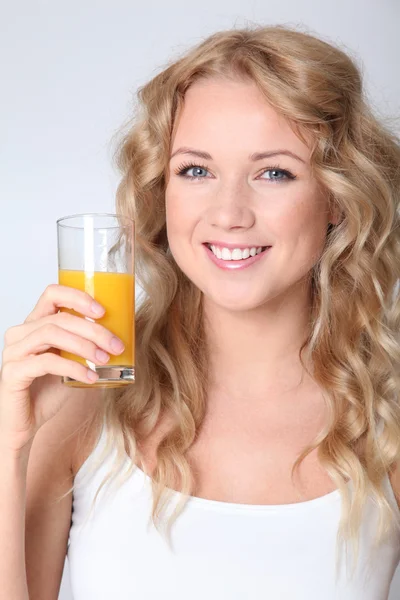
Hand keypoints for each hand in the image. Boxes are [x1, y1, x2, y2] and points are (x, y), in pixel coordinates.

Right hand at [0, 284, 124, 452]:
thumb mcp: (73, 362)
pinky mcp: (13, 372)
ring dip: (84, 345)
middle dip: (93, 329)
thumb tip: (123, 336)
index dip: (77, 297)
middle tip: (116, 344)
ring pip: (51, 333)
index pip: (52, 294)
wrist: (26, 423)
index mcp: (35, 324)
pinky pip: (46, 361)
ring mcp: (14, 351)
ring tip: (105, 359)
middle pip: (59, 317)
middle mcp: (21, 333)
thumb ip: (87, 346)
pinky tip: (90, 377)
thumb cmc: (49, 391)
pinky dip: (73, 367)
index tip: (102, 311)